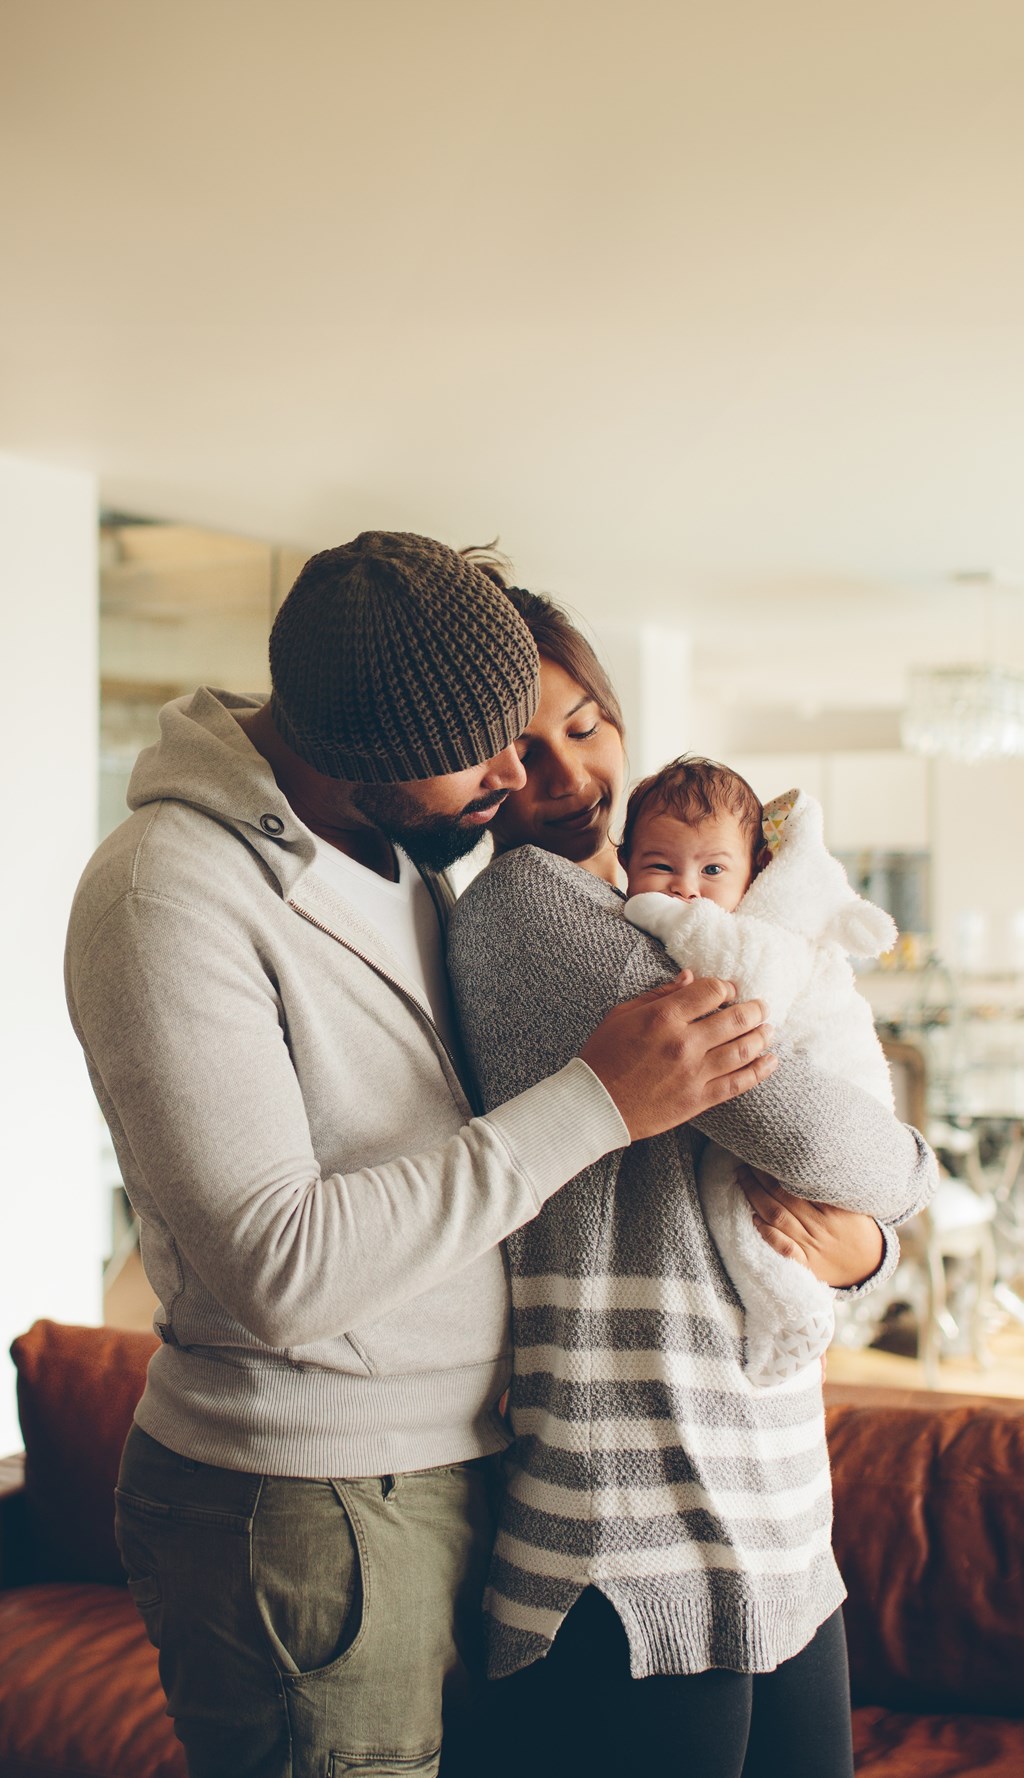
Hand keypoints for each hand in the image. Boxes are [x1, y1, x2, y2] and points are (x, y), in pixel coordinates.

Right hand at [579, 972, 776, 1142]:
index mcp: (664, 1017)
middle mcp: (684, 1043)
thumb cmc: (604, 1056)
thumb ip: (658, 994)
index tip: (730, 990)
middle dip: (755, 1009)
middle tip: (762, 1006)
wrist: (594, 1105)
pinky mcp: (699, 1099)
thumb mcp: (622, 1015)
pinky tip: (771, 1060)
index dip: (726, 987)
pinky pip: (739, 1083)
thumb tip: (689, 977)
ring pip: (743, 1049)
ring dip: (762, 1036)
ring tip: (769, 1029)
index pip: (711, 992)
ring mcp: (695, 1073)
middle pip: (736, 1019)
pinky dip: (760, 1070)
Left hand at [737, 1167, 884, 1286]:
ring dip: (756, 1198)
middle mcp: (820, 1225)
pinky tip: (754, 1220)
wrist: (870, 1267)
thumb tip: (814, 1159)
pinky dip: (768, 1234)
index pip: (799, 1183)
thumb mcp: (854, 1205)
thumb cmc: (858, 1229)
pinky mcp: (806, 1263)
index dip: (777, 1169)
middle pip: (782, 1197)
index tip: (763, 1154)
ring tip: (742, 1180)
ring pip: (778, 1218)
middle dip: (759, 1179)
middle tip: (745, 1163)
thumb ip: (835, 1188)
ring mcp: (812, 1245)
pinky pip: (784, 1249)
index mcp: (833, 1208)